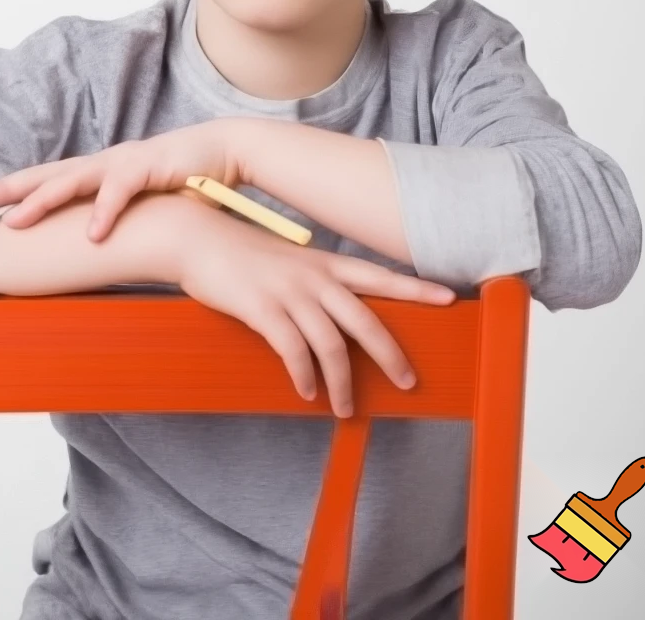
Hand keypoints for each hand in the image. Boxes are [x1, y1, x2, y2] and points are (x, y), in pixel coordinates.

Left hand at [0, 120, 242, 240]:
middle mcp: (103, 162)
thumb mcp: (141, 202)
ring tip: (14, 222)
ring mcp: (124, 163)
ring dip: (42, 201)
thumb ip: (117, 219)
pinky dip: (105, 213)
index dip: (12, 189)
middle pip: (46, 174)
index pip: (46, 178)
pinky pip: (122, 192)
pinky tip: (92, 236)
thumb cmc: (181, 179)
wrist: (223, 150)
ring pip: (73, 180)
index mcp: (98, 170)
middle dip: (8, 189)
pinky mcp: (150, 169)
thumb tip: (93, 248)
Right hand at [177, 207, 455, 416]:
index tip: (449, 298)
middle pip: (366, 320)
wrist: (196, 238)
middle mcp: (313, 276)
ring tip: (344, 407)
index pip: (379, 275)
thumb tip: (329, 315)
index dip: (415, 288)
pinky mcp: (262, 309)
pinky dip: (305, 375)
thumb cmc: (238, 253)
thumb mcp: (284, 262)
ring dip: (342, 382)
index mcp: (323, 263)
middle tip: (408, 382)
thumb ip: (310, 282)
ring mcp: (289, 292)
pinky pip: (294, 350)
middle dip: (391, 354)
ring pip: (332, 344)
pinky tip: (307, 391)